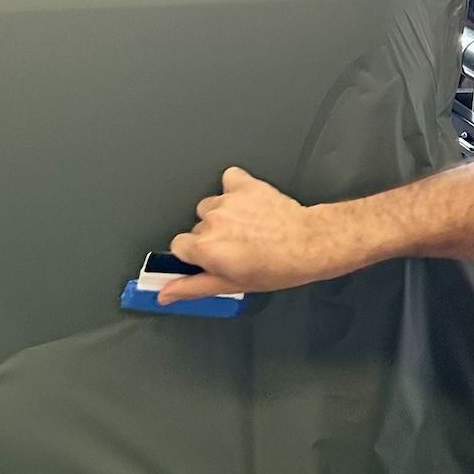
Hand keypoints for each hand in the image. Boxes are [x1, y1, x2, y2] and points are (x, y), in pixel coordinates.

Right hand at [156, 168, 336, 301]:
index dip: (195, 254)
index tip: (210, 258)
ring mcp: (227, 201)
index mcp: (205, 248)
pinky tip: (248, 203)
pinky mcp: (244, 185)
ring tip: (246, 227)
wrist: (309, 243)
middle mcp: (211, 221)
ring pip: (210, 206)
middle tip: (237, 247)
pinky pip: (228, 179)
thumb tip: (164, 294)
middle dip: (212, 237)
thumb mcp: (232, 286)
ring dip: (223, 215)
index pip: (179, 247)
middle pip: (196, 227)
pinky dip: (234, 188)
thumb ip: (192, 288)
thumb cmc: (277, 268)